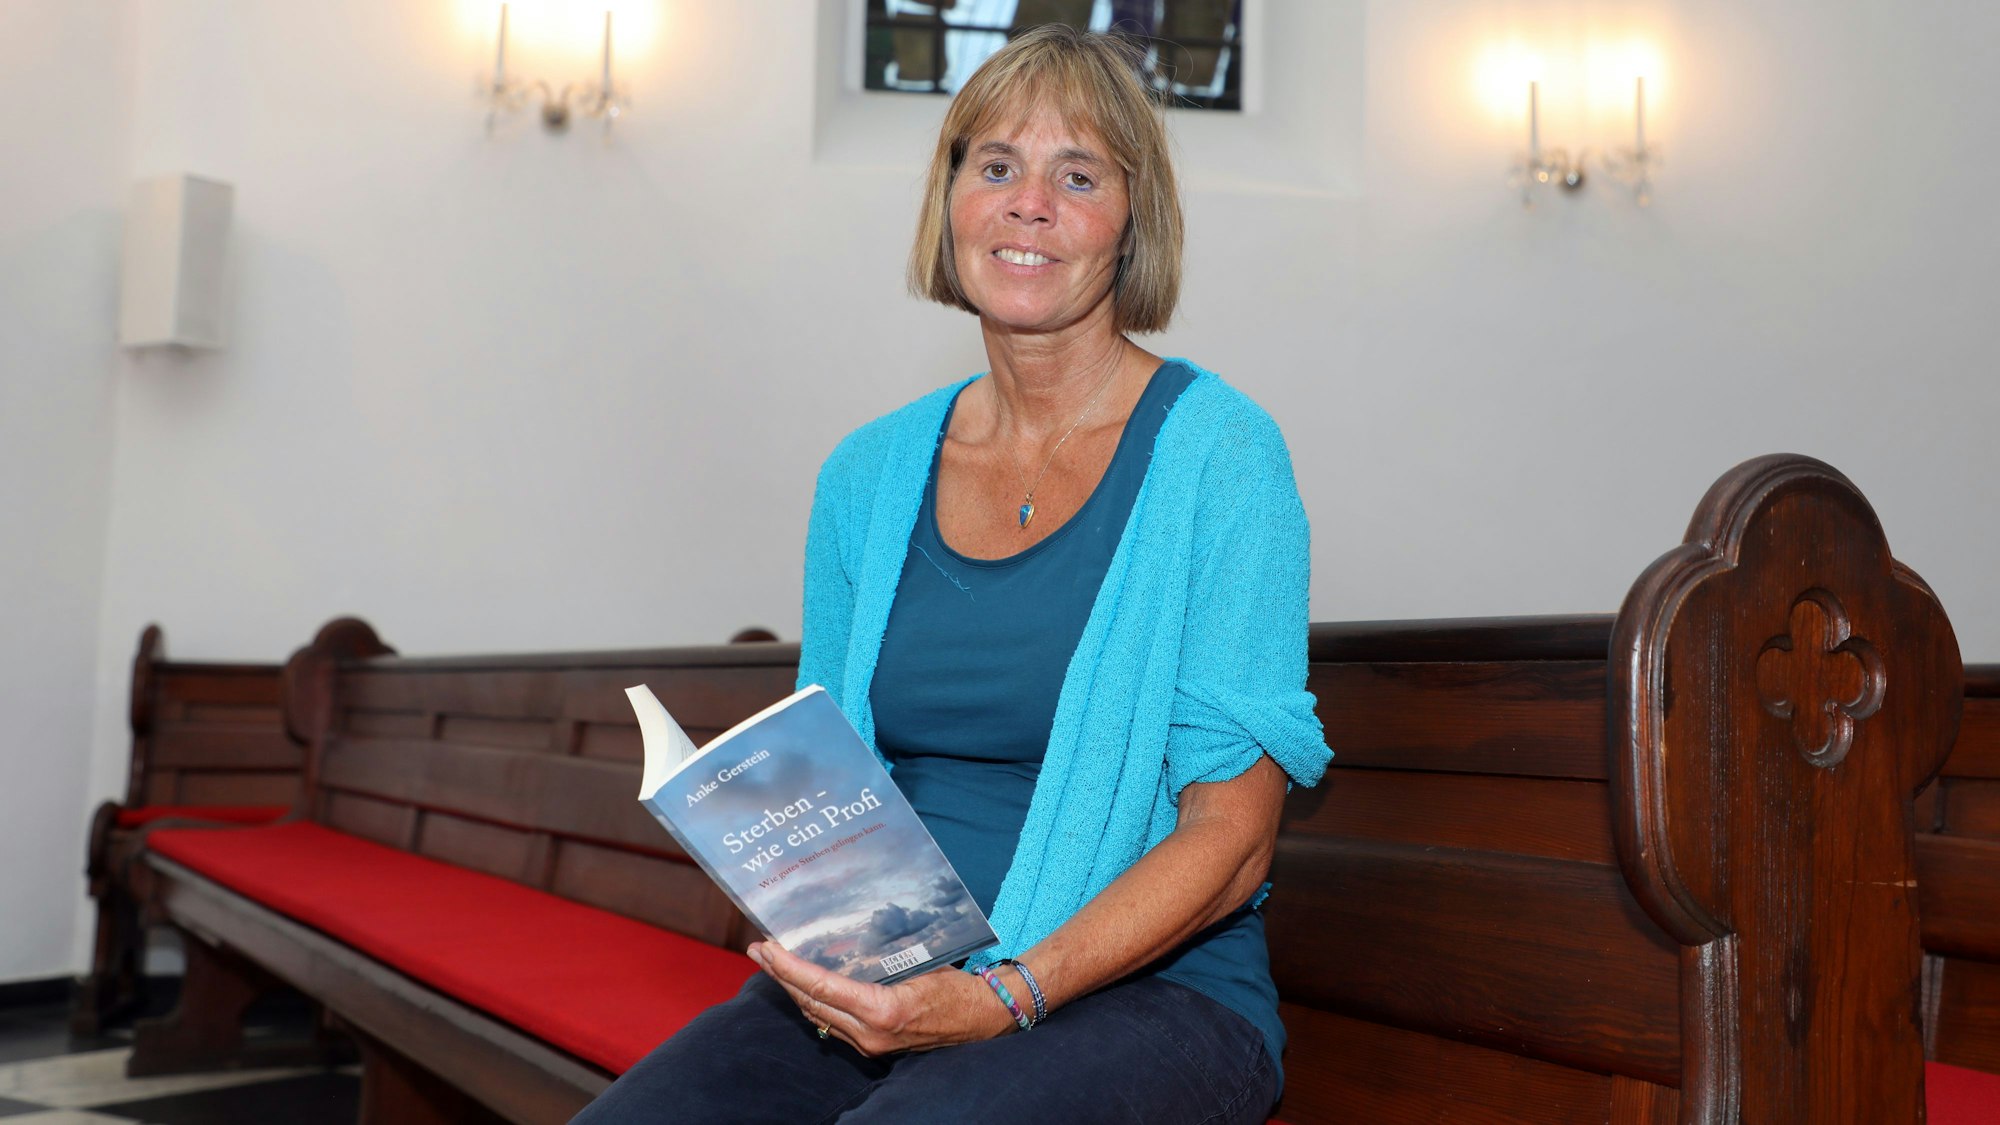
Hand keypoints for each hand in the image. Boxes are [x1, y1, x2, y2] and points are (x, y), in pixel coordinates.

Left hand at [747, 941, 1016, 1055]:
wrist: (983, 1019)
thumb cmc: (956, 987)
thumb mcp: (919, 965)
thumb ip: (879, 962)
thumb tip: (842, 938)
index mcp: (881, 1011)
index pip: (821, 987)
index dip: (789, 967)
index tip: (767, 948)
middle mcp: (869, 1033)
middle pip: (811, 1002)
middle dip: (780, 975)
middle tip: (759, 950)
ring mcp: (868, 1043)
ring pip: (817, 1014)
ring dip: (792, 988)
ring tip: (771, 963)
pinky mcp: (871, 1045)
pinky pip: (832, 1021)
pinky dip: (813, 1000)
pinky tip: (802, 983)